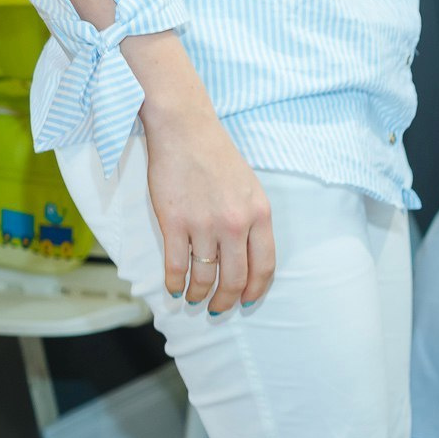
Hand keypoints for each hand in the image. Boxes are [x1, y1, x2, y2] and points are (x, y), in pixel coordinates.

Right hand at [137, 78, 274, 312]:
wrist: (184, 128)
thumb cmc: (216, 156)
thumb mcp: (250, 189)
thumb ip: (253, 221)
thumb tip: (248, 257)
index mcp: (259, 215)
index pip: (264, 266)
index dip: (255, 289)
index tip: (247, 301)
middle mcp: (235, 223)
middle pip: (235, 278)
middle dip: (227, 300)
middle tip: (219, 309)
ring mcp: (204, 224)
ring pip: (205, 275)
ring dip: (200, 294)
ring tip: (195, 299)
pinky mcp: (174, 221)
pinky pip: (176, 263)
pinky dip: (174, 281)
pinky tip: (174, 287)